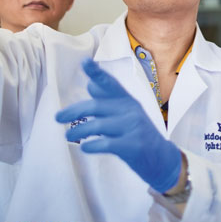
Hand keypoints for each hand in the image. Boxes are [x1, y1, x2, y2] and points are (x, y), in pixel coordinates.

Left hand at [56, 59, 181, 192]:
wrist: (162, 159)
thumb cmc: (138, 135)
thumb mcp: (127, 114)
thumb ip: (109, 101)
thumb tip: (91, 85)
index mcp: (128, 101)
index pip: (110, 83)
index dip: (97, 73)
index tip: (85, 62)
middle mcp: (131, 110)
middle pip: (96, 106)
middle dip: (74, 110)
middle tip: (57, 117)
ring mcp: (133, 127)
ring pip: (98, 125)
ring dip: (79, 131)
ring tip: (68, 136)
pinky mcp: (133, 146)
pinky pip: (106, 143)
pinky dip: (92, 145)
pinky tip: (85, 148)